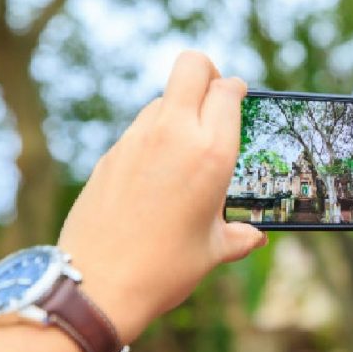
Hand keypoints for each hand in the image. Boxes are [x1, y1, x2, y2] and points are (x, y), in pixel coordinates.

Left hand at [57, 51, 266, 343]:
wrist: (97, 286)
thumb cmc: (164, 269)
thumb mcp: (213, 251)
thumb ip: (240, 236)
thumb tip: (255, 236)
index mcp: (210, 153)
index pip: (228, 89)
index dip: (236, 88)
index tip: (239, 98)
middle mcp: (174, 135)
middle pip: (192, 65)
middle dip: (208, 71)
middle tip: (213, 97)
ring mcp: (136, 140)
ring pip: (162, 96)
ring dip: (179, 107)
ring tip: (186, 146)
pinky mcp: (110, 154)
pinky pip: (139, 128)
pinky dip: (154, 136)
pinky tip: (156, 173)